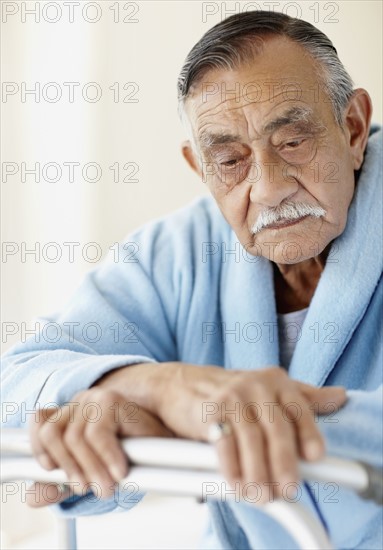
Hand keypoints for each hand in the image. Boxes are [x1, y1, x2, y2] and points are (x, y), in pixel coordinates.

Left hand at [27, 388, 172, 507]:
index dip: (39, 448)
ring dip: (90, 469)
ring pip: (74, 438)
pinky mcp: (111, 400)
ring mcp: (95, 398)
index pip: (40, 423)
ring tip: (106, 488)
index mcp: (71, 413)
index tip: (51, 471)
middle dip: (66, 466)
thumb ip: (61, 483)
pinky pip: (97, 434)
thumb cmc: (131, 454)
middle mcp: (80, 401)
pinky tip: (121, 472)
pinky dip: (106, 457)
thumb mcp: (89, 472)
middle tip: (85, 490)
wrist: (166, 442)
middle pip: (51, 433)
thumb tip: (32, 497)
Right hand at [109, 362, 345, 503]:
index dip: (309, 433)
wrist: (182, 383)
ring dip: (257, 472)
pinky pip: (223, 443)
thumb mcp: (270, 388)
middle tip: (287, 488)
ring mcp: (231, 396)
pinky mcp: (209, 411)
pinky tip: (236, 483)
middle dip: (283, 462)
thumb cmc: (233, 392)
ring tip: (261, 494)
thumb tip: (339, 397)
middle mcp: (255, 385)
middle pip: (276, 427)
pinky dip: (231, 467)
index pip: (299, 408)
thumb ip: (304, 397)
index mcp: (276, 380)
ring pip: (251, 439)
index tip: (315, 457)